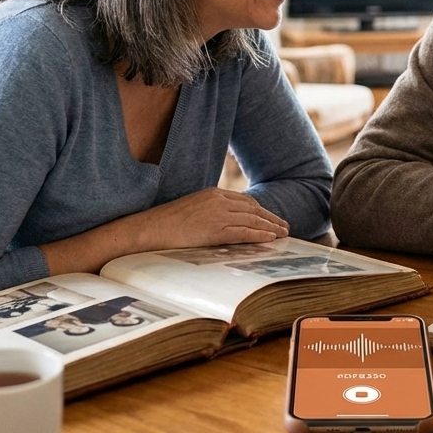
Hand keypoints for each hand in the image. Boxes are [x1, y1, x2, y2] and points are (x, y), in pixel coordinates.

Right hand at [134, 188, 288, 250]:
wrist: (148, 229)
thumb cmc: (165, 224)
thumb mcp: (191, 211)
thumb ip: (208, 212)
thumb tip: (222, 224)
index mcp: (212, 193)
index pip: (245, 201)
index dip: (261, 210)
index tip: (271, 218)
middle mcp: (218, 200)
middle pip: (253, 208)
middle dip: (270, 218)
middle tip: (284, 227)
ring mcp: (217, 214)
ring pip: (252, 219)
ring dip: (270, 227)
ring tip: (283, 234)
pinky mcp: (214, 229)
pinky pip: (243, 232)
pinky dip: (260, 235)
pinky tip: (270, 239)